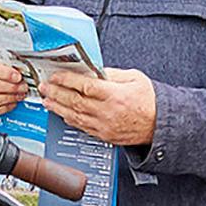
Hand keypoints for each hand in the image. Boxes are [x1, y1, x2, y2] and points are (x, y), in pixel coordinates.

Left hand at [37, 68, 156, 145]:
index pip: (85, 86)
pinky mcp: (104, 135)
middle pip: (75, 102)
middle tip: (44, 87)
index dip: (67, 80)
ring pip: (75, 116)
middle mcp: (107, 112)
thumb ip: (112, 74)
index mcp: (115, 95)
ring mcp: (104, 126)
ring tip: (46, 100)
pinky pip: (82, 127)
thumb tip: (93, 70)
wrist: (160, 125)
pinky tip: (61, 113)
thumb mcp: (135, 78)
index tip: (56, 76)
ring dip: (58, 107)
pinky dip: (69, 119)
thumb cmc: (150, 101)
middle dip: (56, 93)